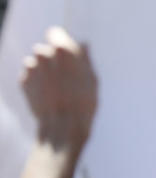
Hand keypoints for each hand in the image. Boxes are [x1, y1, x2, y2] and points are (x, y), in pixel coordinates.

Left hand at [20, 27, 97, 149]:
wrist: (64, 126)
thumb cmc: (83, 104)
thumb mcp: (92, 79)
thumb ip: (85, 58)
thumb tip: (83, 45)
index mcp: (62, 50)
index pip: (56, 33)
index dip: (62, 42)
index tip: (68, 54)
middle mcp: (43, 54)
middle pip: (46, 50)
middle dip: (54, 60)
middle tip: (66, 78)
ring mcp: (31, 67)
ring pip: (37, 63)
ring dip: (45, 72)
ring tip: (58, 90)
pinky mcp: (23, 80)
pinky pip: (30, 77)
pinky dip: (38, 83)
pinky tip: (49, 96)